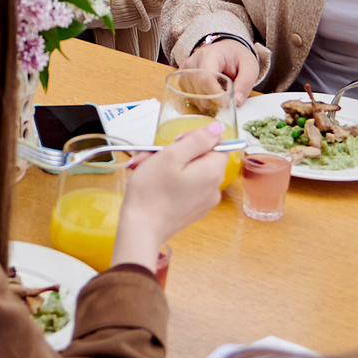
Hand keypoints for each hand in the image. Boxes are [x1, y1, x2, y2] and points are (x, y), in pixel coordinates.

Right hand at [111, 121, 229, 269]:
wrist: (140, 229)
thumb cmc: (151, 190)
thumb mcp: (172, 155)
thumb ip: (198, 139)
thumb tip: (217, 128)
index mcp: (212, 172)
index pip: (216, 144)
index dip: (195, 139)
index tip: (174, 144)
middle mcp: (214, 189)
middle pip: (200, 158)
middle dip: (175, 153)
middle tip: (151, 155)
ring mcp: (203, 202)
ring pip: (190, 172)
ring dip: (168, 166)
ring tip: (144, 169)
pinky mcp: (191, 211)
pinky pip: (184, 187)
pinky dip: (169, 181)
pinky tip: (151, 183)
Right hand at [183, 38, 258, 99]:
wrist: (227, 50)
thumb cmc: (237, 57)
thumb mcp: (250, 67)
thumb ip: (245, 83)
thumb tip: (236, 102)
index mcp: (211, 55)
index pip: (206, 77)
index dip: (215, 94)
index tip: (227, 104)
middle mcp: (193, 61)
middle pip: (198, 89)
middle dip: (213, 101)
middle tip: (227, 100)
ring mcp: (185, 70)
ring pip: (192, 95)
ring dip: (207, 102)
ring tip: (220, 94)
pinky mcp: (182, 78)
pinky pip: (187, 96)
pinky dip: (200, 101)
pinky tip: (210, 95)